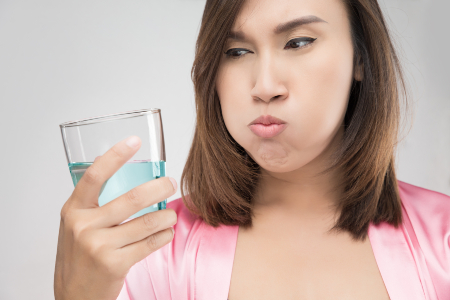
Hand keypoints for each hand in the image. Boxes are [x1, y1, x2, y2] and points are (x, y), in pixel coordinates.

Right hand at [54, 136, 176, 299]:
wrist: (73, 296)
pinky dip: (164, 235)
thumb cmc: (78, 255)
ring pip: (147, 223)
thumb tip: (108, 161)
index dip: (116, 156)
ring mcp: (99, 246)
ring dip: (166, 216)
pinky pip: (150, 244)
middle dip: (159, 187)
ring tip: (171, 213)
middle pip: (131, 198)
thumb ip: (91, 198)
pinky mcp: (115, 264)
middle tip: (170, 183)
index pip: (94, 176)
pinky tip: (166, 232)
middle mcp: (83, 226)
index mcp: (73, 210)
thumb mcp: (75, 223)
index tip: (135, 140)